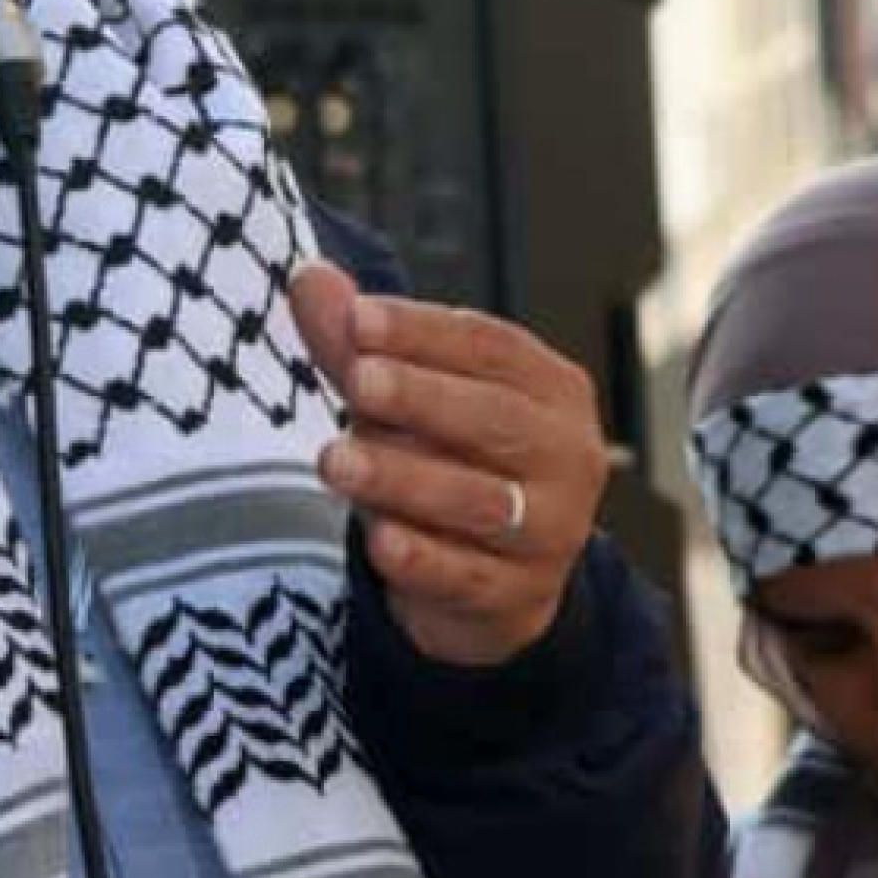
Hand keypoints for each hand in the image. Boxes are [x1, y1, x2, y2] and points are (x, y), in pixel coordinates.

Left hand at [290, 263, 608, 666]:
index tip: (359, 318)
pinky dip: (421, 559)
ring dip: (405, 479)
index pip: (492, 347)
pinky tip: (378, 540)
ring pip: (480, 502)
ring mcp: (551, 533)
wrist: (491, 583)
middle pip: (497, 420)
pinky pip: (465, 577)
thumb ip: (358, 345)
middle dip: (422, 399)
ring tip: (337, 461)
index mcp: (552, 390)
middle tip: (358, 382)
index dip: (424, 331)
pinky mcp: (517, 599)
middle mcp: (568, 457)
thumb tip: (309, 278)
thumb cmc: (448, 461)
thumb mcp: (408, 399)